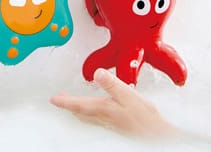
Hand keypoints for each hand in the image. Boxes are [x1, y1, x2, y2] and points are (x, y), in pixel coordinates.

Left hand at [50, 68, 177, 138]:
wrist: (157, 136)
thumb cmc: (145, 119)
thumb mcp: (129, 96)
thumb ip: (113, 84)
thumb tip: (97, 73)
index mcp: (104, 109)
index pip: (79, 105)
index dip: (65, 101)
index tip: (53, 99)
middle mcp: (104, 117)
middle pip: (80, 112)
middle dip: (69, 105)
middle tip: (59, 100)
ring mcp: (110, 123)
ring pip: (87, 117)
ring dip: (78, 109)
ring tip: (72, 104)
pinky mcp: (116, 125)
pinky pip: (96, 119)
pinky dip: (89, 113)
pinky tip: (95, 111)